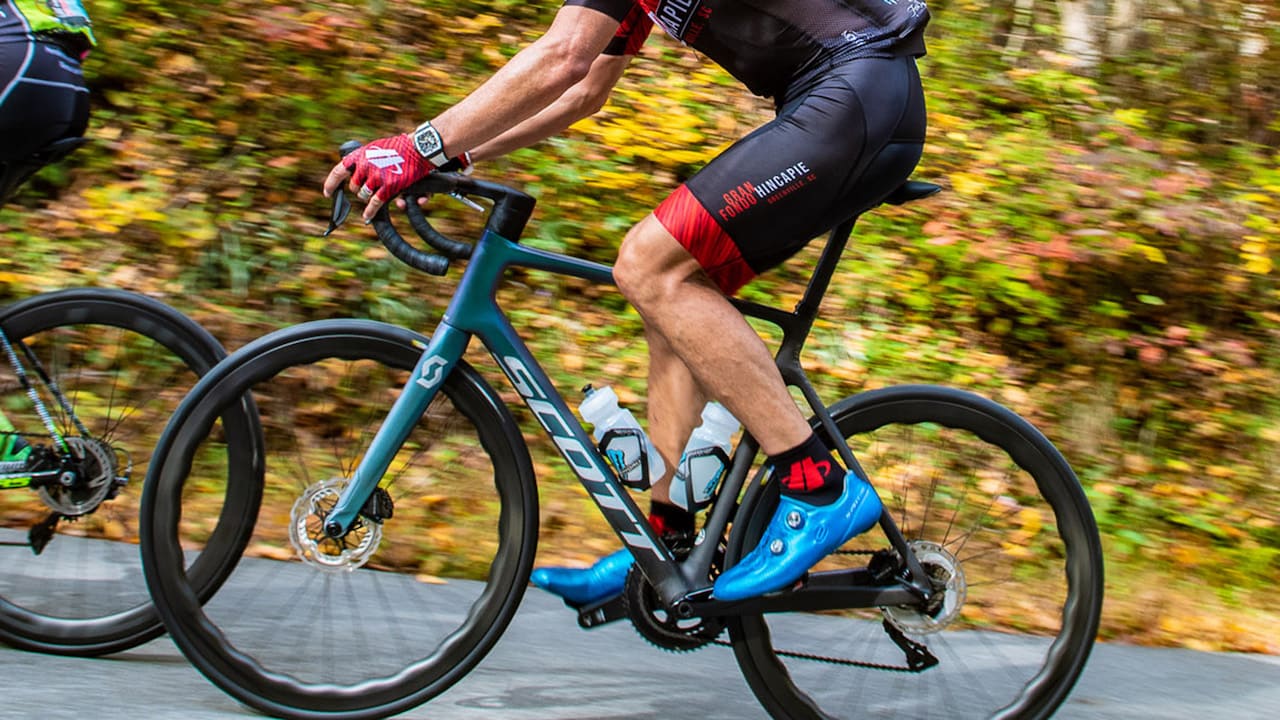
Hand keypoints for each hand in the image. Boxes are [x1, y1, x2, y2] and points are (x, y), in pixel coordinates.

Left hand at [322, 133, 436, 220]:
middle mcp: (365, 166)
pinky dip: (370, 211)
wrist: (417, 149)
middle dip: (358, 189)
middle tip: (366, 188)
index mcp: (360, 155)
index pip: (338, 172)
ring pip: (363, 195)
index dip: (331, 184)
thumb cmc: (398, 147)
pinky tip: (367, 216)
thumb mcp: (375, 149)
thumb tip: (353, 170)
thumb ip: (363, 160)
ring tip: (373, 194)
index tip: (327, 193)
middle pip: (353, 186)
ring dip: (366, 197)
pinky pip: (375, 203)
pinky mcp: (388, 187)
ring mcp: (376, 177)